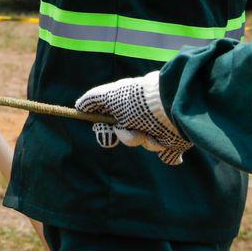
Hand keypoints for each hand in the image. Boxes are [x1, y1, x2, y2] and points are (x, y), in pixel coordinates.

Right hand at [74, 72, 192, 165]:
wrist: (171, 105)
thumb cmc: (138, 100)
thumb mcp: (109, 95)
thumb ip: (92, 100)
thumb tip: (78, 106)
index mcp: (127, 107)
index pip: (111, 122)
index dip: (106, 129)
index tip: (107, 134)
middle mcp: (142, 117)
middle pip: (126, 136)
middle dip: (128, 136)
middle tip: (134, 131)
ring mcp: (157, 129)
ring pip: (144, 144)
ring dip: (146, 140)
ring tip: (152, 130)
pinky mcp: (173, 141)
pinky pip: (166, 155)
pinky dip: (166, 151)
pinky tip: (165, 140)